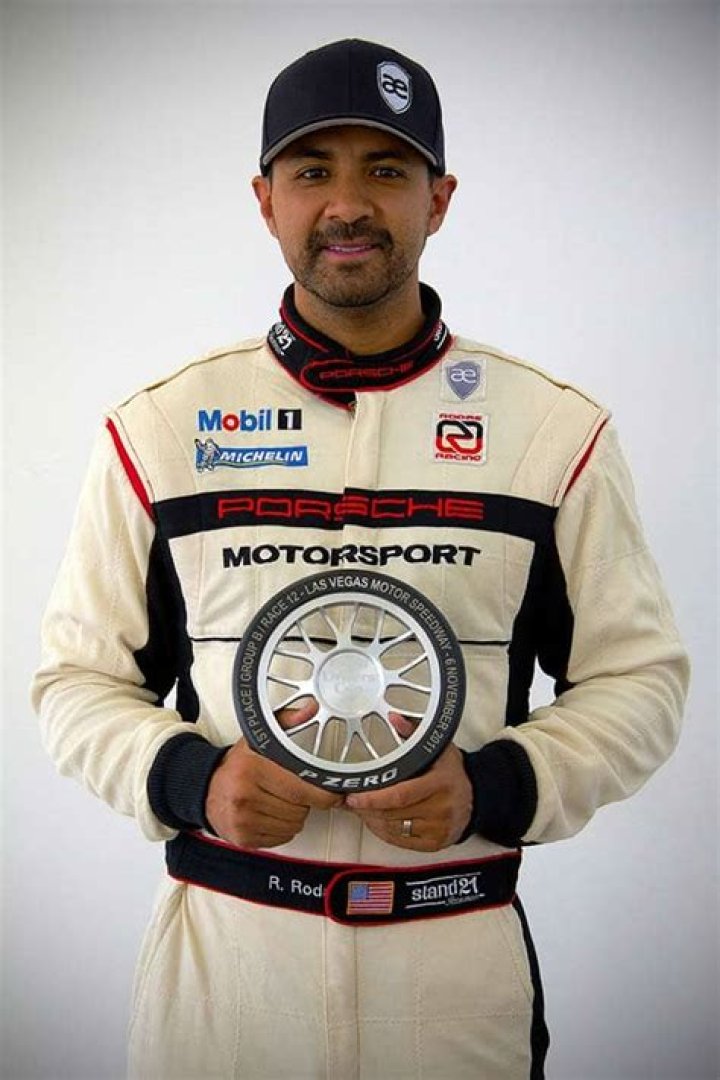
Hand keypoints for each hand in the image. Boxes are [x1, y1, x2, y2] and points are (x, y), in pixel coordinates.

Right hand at [205, 701, 342, 848]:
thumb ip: (287, 722)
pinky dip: (282, 828)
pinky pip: (282, 838)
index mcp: (253, 767)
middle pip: (300, 809)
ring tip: (279, 800)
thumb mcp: (260, 738)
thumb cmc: (239, 765)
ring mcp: (243, 819)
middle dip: (304, 801)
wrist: (206, 788)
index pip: (301, 788)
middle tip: (290, 789)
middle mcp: (245, 794)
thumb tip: (310, 709)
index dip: (323, 793)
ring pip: (293, 825)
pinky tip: (270, 813)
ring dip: (294, 815)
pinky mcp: (243, 838)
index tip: (331, 792)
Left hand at [344, 743, 472, 851]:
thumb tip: (394, 718)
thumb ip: (413, 733)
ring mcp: (439, 828)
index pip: (401, 794)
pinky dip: (384, 832)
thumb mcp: (438, 748)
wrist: (475, 798)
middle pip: (394, 813)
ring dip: (373, 820)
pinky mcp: (435, 844)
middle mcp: (441, 808)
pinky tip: (377, 821)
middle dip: (368, 808)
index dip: (374, 797)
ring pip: (394, 829)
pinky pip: (401, 842)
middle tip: (351, 801)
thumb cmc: (451, 773)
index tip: (354, 795)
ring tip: (362, 809)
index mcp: (441, 783)